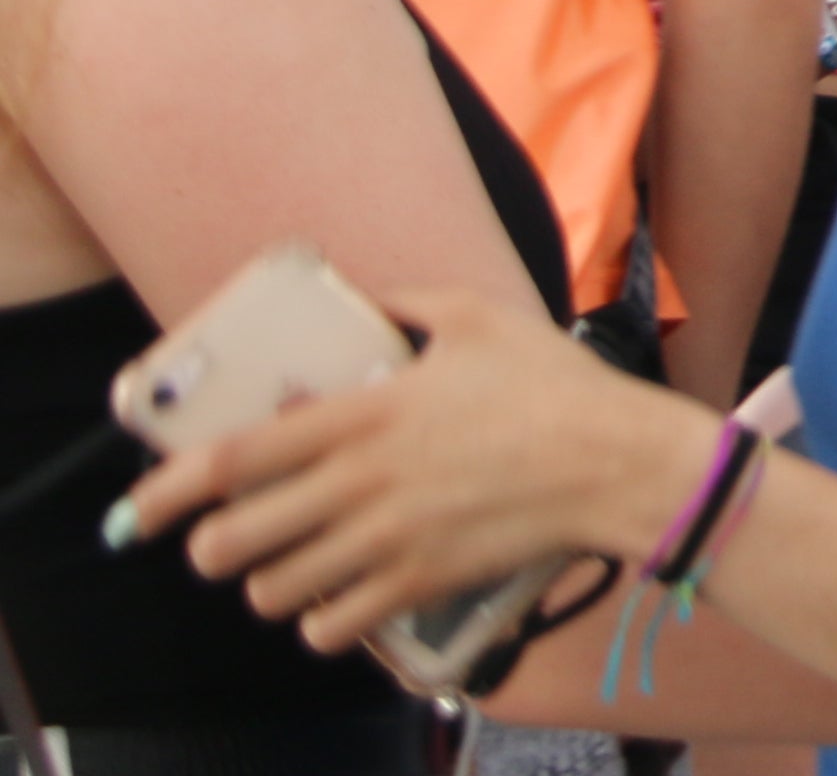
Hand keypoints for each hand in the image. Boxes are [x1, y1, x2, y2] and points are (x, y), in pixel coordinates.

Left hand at [119, 286, 679, 651]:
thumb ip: (407, 302)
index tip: (136, 508)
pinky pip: (333, 628)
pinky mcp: (421, 581)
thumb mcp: (480, 316)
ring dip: (267, 584)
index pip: (235, 459)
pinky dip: (320, 624)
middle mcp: (363, 482)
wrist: (616, 460)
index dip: (168, 489)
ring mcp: (389, 539)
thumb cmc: (552, 383)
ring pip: (275, 590)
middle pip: (236, 540)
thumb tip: (360, 293)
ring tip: (284, 569)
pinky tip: (333, 604)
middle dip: (211, 550)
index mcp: (365, 414)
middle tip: (223, 541)